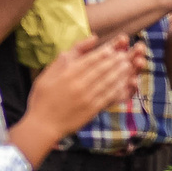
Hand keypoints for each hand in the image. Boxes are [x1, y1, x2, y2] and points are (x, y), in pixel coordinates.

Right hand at [24, 36, 139, 137]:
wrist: (43, 125)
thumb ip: (63, 60)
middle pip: (102, 69)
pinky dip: (118, 89)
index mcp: (66, 75)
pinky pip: (109, 96)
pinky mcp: (92, 109)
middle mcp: (78, 85)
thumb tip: (79, 45)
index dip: (103, 53)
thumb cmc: (43, 98)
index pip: (90, 60)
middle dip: (116, 61)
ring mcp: (87, 98)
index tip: (112, 48)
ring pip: (108, 82)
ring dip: (120, 73)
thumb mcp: (47, 75)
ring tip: (128, 66)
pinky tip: (125, 84)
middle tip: (125, 55)